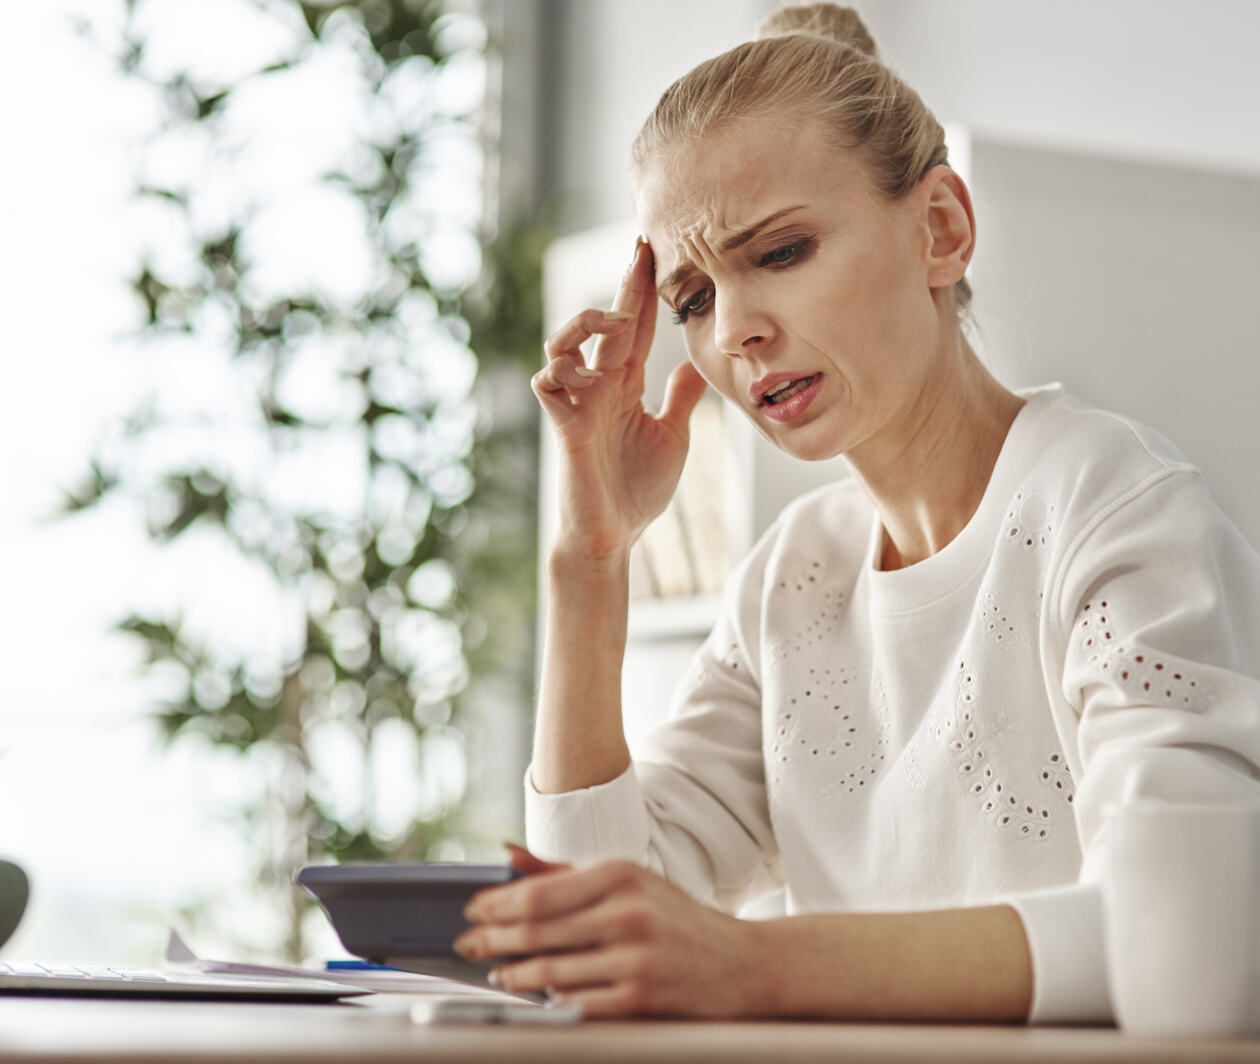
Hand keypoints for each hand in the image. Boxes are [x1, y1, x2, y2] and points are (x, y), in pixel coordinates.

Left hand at [453, 844, 764, 1017]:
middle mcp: (626, 912)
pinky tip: (536, 994)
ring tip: (496, 970)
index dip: (496, 904)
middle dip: (492, 938)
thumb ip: (563, 871)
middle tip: (467, 943)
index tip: (471, 910)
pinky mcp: (640, 998)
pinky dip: (550, 999)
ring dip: (513, 973)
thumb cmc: (676, 918)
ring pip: (550, 970)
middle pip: (537, 929)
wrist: (743, 963)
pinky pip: (577, 1002)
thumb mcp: (627, 881)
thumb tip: (506, 855)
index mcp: (620, 874)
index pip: (539, 891)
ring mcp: (634, 958)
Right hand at [532, 239, 708, 561]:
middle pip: (605, 323)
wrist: (612, 535)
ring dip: (586, 323)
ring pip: (563, 342)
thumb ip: (679, 397)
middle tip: (642, 248)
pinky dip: (561, 370)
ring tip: (617, 322)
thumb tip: (698, 361)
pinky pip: (548, 382)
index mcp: (624, 386)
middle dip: (623, 285)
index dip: (642, 291)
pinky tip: (586, 373)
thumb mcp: (671, 433)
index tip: (656, 252)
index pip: (633, 328)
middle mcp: (598, 386)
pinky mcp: (563, 425)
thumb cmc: (637, 490)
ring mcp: (577, 403)